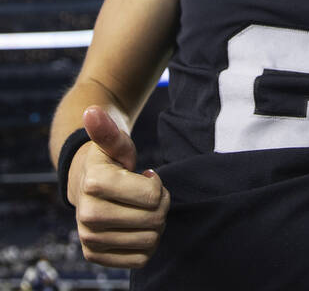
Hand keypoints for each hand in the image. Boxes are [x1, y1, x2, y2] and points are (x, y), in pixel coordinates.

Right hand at [70, 106, 168, 268]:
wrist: (85, 185)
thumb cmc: (109, 162)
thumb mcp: (115, 143)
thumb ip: (109, 130)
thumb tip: (93, 112)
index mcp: (94, 184)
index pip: (154, 195)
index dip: (158, 184)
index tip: (146, 175)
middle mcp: (87, 216)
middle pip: (155, 219)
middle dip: (161, 204)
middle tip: (149, 194)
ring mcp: (89, 239)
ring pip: (150, 240)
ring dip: (155, 224)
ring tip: (142, 210)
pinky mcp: (95, 256)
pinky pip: (140, 259)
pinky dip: (147, 245)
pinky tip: (136, 228)